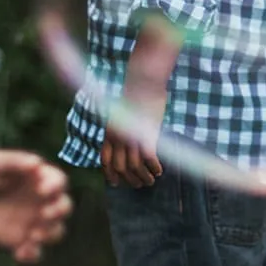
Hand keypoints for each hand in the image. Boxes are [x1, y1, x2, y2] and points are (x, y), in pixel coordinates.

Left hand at [0, 151, 72, 262]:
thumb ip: (14, 161)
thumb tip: (37, 164)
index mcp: (39, 179)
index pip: (58, 181)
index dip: (55, 186)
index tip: (41, 190)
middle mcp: (41, 201)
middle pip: (64, 207)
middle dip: (58, 212)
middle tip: (43, 214)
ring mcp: (32, 222)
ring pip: (55, 232)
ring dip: (50, 234)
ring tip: (33, 235)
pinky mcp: (20, 241)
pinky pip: (35, 252)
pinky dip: (33, 255)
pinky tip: (19, 253)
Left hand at [103, 14, 179, 188]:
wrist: (143, 81)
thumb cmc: (136, 93)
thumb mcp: (122, 113)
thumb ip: (121, 128)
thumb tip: (126, 139)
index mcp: (109, 132)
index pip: (105, 160)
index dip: (110, 174)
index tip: (117, 183)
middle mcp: (117, 137)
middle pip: (120, 167)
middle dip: (130, 180)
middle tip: (139, 185)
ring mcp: (131, 136)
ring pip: (134, 166)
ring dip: (143, 177)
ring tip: (151, 180)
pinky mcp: (146, 134)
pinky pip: (149, 158)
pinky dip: (154, 167)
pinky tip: (160, 170)